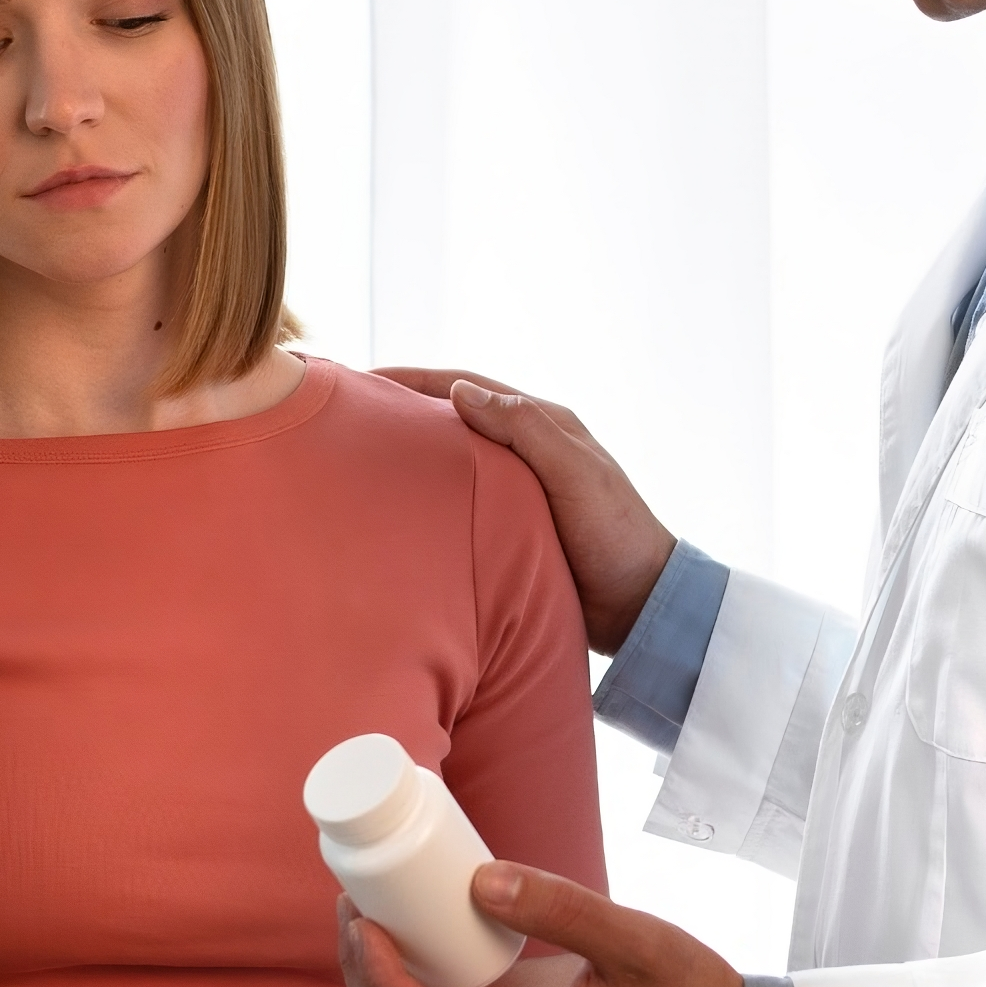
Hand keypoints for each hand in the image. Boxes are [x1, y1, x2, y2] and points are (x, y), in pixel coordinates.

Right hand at [371, 369, 671, 648]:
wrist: (642, 606)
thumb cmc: (616, 535)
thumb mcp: (575, 475)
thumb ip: (525, 429)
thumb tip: (462, 391)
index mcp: (542, 424)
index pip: (464, 387)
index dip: (411, 380)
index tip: (359, 382)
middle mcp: (525, 450)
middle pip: (450, 421)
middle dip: (400, 414)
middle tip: (343, 418)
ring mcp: (515, 490)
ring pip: (451, 463)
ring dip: (410, 457)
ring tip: (356, 462)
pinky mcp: (509, 529)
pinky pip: (457, 503)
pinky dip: (426, 498)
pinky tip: (395, 513)